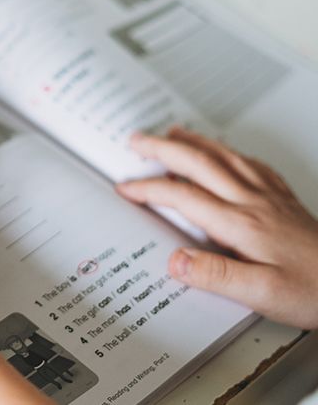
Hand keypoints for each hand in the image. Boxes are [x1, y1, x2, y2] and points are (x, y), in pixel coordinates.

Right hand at [117, 127, 317, 328]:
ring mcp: (269, 196)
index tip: (127, 188)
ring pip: (224, 156)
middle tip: (137, 141)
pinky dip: (229, 151)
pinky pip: (251, 164)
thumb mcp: (261, 294)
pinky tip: (226, 152)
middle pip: (199, 163)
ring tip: (172, 132)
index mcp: (241, 224)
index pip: (183, 196)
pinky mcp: (284, 199)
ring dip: (194, 141)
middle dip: (162, 149)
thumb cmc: (314, 290)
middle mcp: (252, 202)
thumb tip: (176, 260)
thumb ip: (216, 276)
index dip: (149, 189)